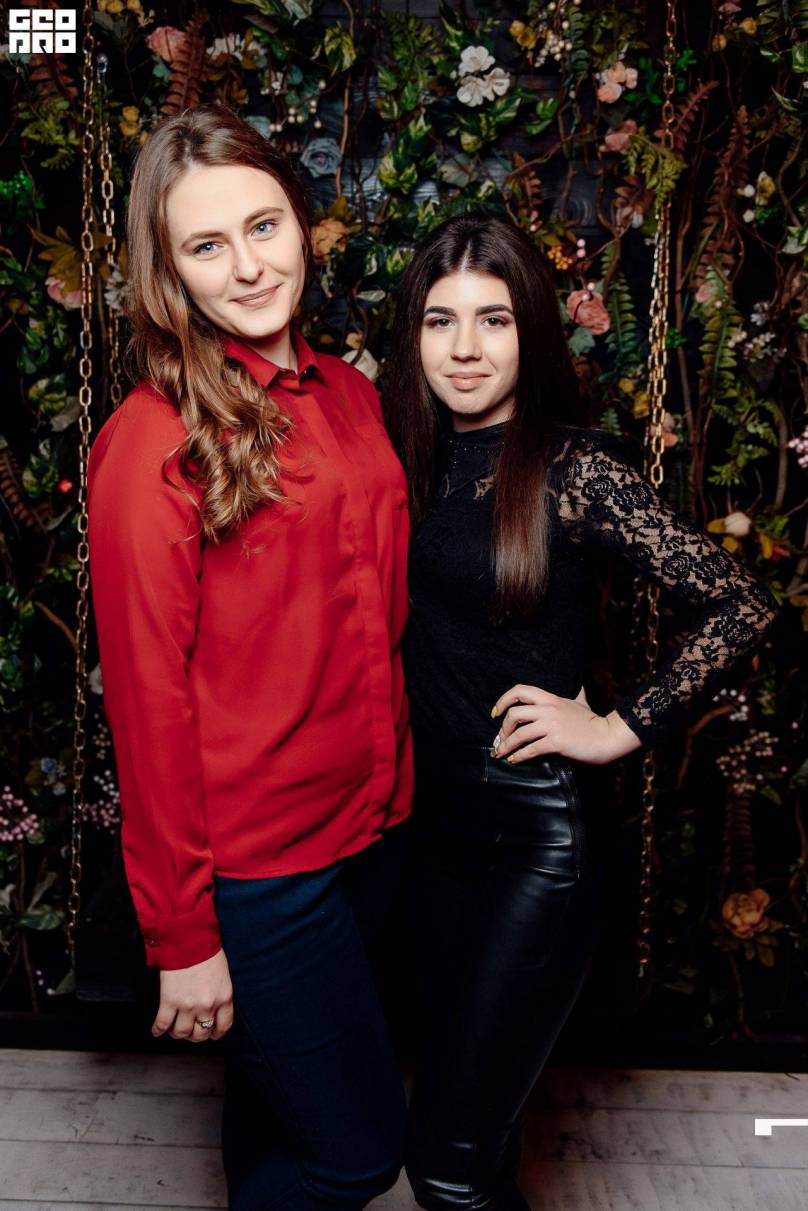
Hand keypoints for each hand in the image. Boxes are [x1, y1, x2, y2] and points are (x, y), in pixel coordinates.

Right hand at [152, 947, 233, 1042]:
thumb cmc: (207, 952)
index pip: (223, 1026)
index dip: (215, 1033)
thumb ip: (219, 994)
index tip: (210, 1033)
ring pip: (182, 1033)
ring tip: (174, 1028)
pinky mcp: (169, 1001)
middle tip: (190, 1030)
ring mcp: (187, 1005)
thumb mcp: (222, 975)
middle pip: (201, 1034)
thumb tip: (213, 1008)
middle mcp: (207, 1005)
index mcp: (224, 997)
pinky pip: (163, 1024)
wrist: (188, 939)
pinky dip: (158, 1030)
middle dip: (195, 1035)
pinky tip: (157, 1031)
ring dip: (177, 1033)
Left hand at [491, 683, 641, 764]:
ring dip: (506, 746)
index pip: (519, 691)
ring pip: (519, 734)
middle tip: (501, 739)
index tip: (495, 713)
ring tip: (501, 753)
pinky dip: (519, 756)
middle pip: (513, 714)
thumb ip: (575, 694)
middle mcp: (548, 709)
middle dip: (503, 729)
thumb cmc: (593, 721)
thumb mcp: (581, 701)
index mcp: (551, 698)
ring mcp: (552, 726)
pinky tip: (515, 760)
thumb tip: (579, 685)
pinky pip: (530, 750)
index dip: (503, 700)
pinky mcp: (556, 742)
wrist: (608, 736)